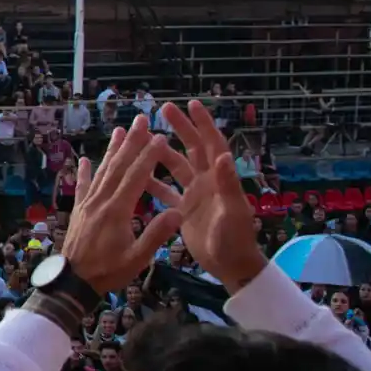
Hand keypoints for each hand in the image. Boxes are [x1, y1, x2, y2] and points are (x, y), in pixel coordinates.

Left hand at [63, 115, 181, 292]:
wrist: (72, 282)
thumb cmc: (108, 272)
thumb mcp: (137, 258)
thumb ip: (156, 235)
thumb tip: (179, 211)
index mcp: (117, 211)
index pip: (136, 177)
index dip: (148, 156)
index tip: (160, 136)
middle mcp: (101, 201)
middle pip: (118, 166)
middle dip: (131, 142)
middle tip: (141, 119)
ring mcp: (88, 204)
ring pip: (102, 171)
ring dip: (112, 149)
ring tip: (120, 129)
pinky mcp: (79, 210)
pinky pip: (83, 186)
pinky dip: (84, 171)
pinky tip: (83, 159)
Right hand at [160, 101, 266, 293]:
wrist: (229, 265)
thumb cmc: (234, 239)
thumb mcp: (233, 212)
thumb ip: (228, 185)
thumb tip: (223, 155)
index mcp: (218, 179)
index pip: (212, 144)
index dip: (203, 124)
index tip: (192, 104)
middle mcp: (206, 182)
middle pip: (192, 148)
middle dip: (181, 128)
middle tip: (164, 108)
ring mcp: (194, 195)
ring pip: (175, 167)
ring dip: (162, 152)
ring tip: (145, 137)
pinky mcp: (183, 209)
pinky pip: (165, 192)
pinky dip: (152, 183)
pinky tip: (136, 175)